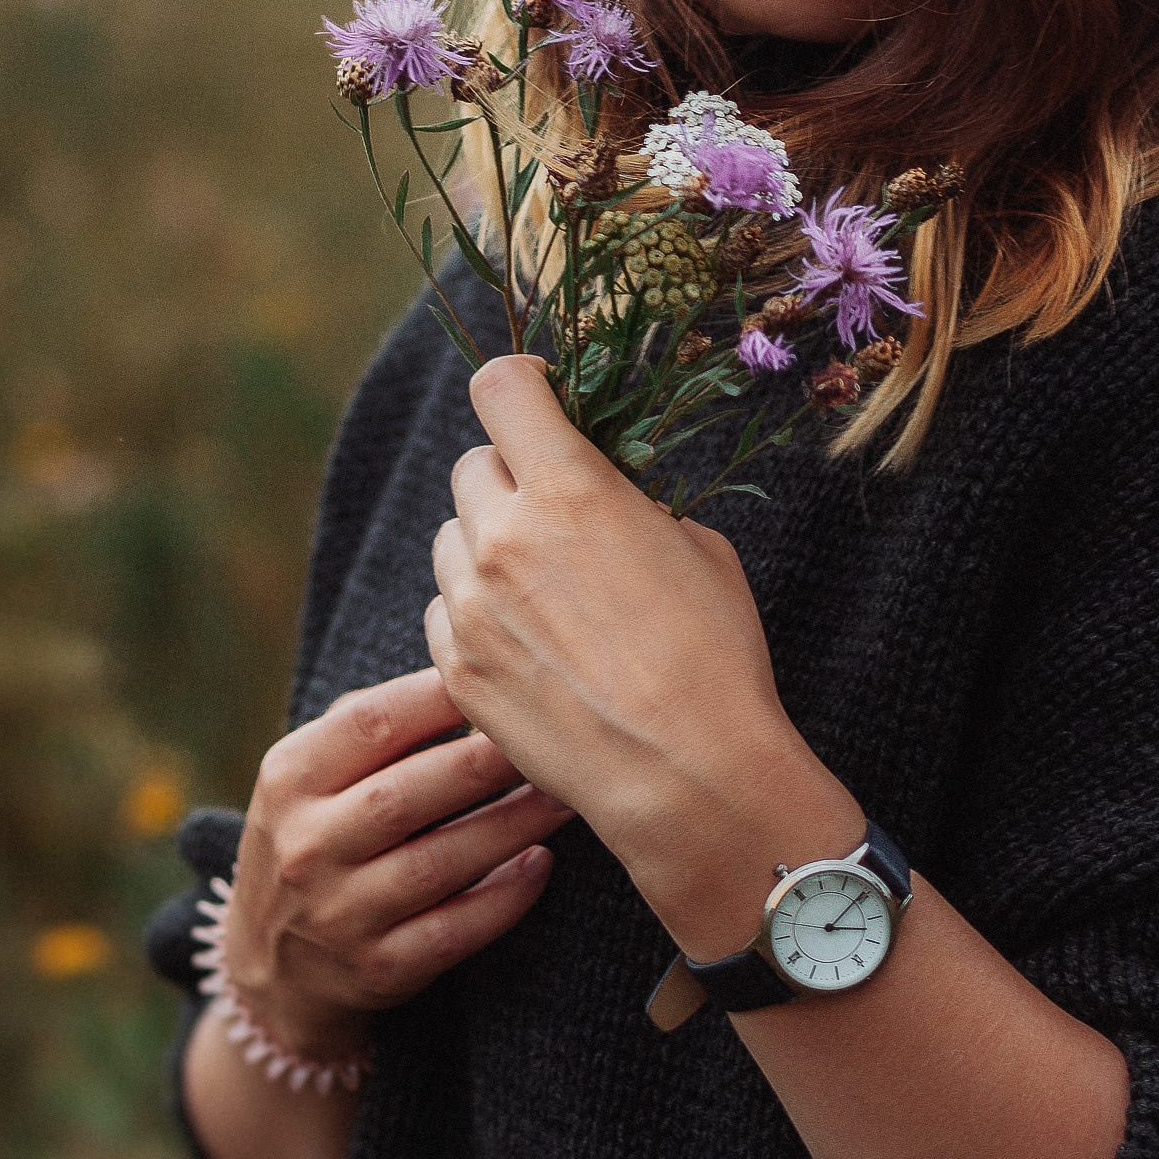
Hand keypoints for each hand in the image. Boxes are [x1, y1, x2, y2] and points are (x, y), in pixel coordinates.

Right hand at [220, 664, 571, 1060]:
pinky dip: (502, 898)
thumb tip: (463, 663)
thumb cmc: (319, 834)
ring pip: (438, 864)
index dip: (441, 695)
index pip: (369, 724)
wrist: (273, 964)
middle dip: (486, 762)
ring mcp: (339, 915)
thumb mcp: (311, 775)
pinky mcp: (377, 970)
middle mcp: (306, 847)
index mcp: (290, 779)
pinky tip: (540, 864)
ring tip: (565, 795)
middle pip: (406, 794)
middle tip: (552, 737)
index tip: (504, 674)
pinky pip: (452, 932)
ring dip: (511, 825)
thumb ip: (372, 723)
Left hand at [427, 356, 859, 959]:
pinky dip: (477, 614)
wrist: (689, 774)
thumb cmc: (714, 654)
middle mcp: (504, 538)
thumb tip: (601, 492)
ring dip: (487, 547)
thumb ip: (627, 502)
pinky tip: (530, 642)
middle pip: (472, 466)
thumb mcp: (696, 545)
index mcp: (569, 487)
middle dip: (511, 476)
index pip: (501, 388)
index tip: (541, 401)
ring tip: (545, 589)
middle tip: (555, 512)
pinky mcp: (458, 671)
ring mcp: (472, 608)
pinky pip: (444, 612)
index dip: (522, 385)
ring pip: (451, 541)